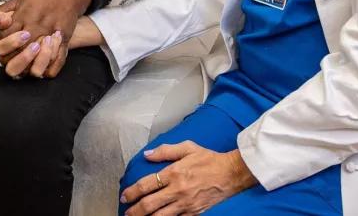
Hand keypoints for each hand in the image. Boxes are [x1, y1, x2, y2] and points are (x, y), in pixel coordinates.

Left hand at [0, 0, 90, 77]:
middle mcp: (38, 26)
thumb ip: (3, 10)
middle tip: (2, 62)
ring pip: (38, 56)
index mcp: (25, 14)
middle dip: (9, 57)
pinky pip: (58, 59)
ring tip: (18, 70)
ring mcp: (52, 35)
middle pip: (20, 47)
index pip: (6, 33)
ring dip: (27, 66)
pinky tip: (39, 72)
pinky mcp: (64, 41)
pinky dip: (49, 68)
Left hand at [122, 145, 256, 215]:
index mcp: (174, 173)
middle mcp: (177, 190)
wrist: (231, 174)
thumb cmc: (209, 159)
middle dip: (135, 210)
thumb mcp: (187, 148)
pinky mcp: (194, 212)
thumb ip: (165, 150)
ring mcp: (186, 204)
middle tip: (126, 212)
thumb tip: (147, 154)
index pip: (146, 185)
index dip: (132, 192)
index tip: (125, 196)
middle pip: (150, 204)